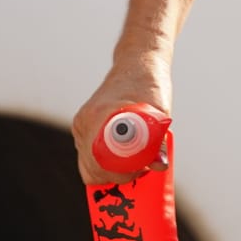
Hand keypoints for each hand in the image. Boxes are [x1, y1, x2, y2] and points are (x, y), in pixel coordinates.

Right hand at [71, 58, 171, 185]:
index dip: (121, 173)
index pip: (101, 162)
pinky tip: (124, 157)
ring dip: (111, 170)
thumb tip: (159, 165)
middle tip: (142, 169)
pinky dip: (105, 162)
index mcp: (100, 116)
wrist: (136, 64)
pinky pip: (89, 156)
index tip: (141, 169)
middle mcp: (85, 122)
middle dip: (117, 175)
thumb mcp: (159, 112)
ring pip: (89, 165)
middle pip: (92, 168)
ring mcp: (81, 125)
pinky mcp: (83, 127)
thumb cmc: (149, 85)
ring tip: (136, 161)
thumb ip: (159, 140)